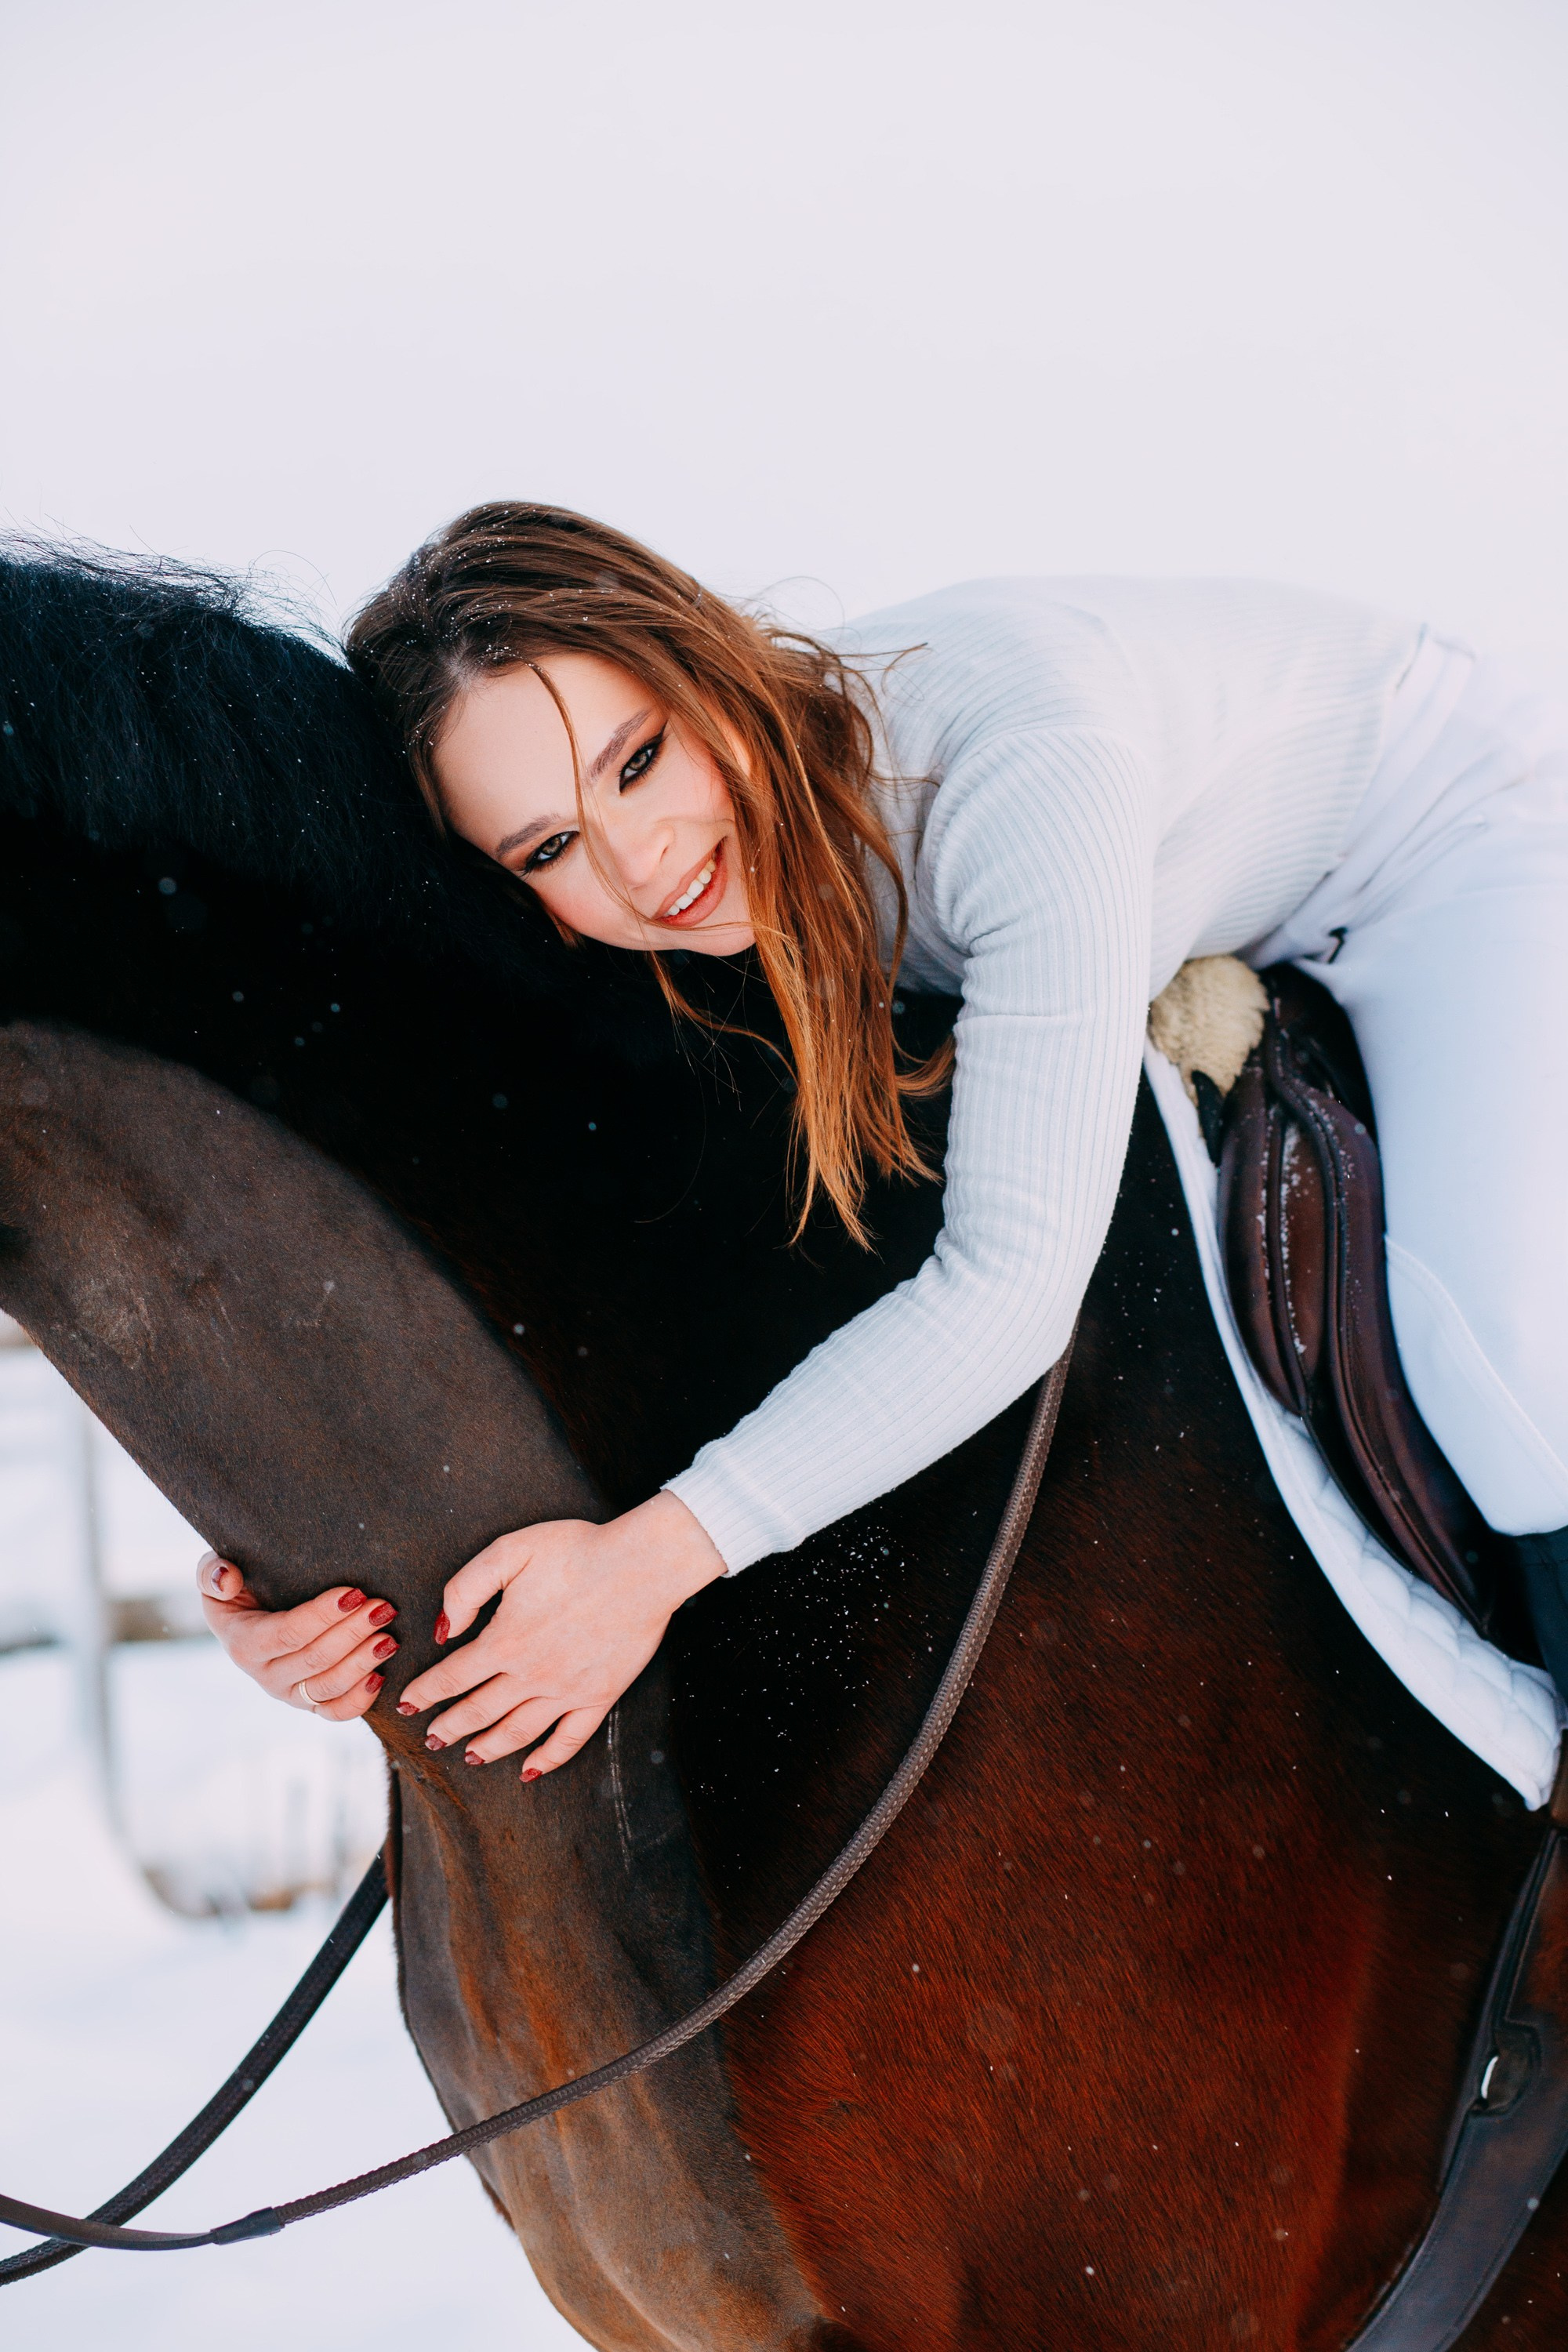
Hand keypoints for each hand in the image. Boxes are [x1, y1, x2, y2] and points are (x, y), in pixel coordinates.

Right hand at [197, 1551, 398, 1719]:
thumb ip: (212, 1573)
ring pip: (328, 1687)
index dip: (322, 1616)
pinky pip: (334, 1713)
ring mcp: (288, 1693)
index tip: (354, 1592)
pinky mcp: (309, 1703)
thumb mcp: (215, 1574)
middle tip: (383, 1608)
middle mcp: (265, 1675)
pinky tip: (380, 1677)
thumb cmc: (240, 1586)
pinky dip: (359, 1701)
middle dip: (353, 1633)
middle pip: (315, 1659)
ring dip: (363, 1663)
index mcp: (243, 1643)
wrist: (251, 1613)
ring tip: (389, 1638)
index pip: (288, 1633)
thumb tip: (227, 1580)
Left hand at [396, 1491, 725, 1780]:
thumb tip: (444, 1629)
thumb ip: (466, 1588)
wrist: (642, 1565)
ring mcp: (566, 1691)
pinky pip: (569, 1740)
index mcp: (504, 1640)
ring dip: (488, 1748)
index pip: (451, 1676)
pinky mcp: (599, 1697)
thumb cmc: (577, 1551)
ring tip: (469, 1756)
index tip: (407, 1704)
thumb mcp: (510, 1551)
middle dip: (449, 1727)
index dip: (424, 1692)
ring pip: (517, 1732)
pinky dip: (547, 1760)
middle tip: (432, 1739)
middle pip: (478, 1711)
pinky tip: (530, 1770)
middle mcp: (531, 1675)